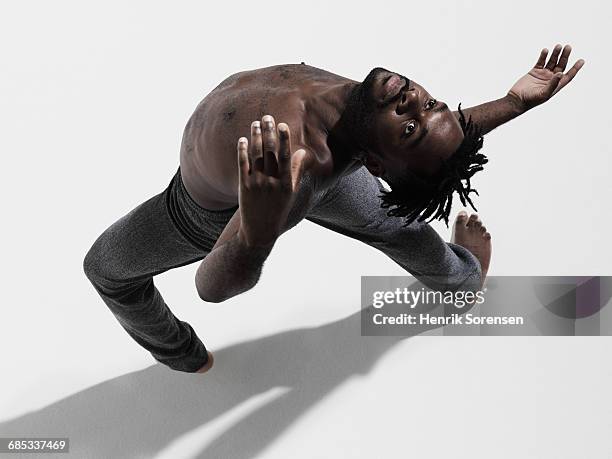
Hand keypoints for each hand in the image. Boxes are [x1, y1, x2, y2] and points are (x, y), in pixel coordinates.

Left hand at [236, 115, 306, 247]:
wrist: (260, 230)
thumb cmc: (279, 210)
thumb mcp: (292, 193)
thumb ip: (297, 172)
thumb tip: (302, 152)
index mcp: (286, 183)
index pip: (286, 156)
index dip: (283, 139)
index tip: (282, 124)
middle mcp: (272, 182)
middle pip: (270, 151)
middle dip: (268, 132)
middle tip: (267, 117)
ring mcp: (257, 184)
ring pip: (256, 155)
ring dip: (255, 136)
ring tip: (255, 123)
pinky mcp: (243, 186)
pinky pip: (242, 164)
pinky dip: (243, 150)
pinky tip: (243, 139)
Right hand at [507, 44, 584, 111]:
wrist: (516, 99)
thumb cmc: (531, 100)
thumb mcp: (544, 94)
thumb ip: (553, 84)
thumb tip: (561, 73)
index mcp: (556, 85)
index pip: (568, 75)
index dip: (575, 68)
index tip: (581, 60)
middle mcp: (551, 79)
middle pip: (561, 65)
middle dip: (565, 56)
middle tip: (568, 47)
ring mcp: (543, 74)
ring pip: (552, 61)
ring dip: (555, 54)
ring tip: (558, 46)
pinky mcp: (534, 71)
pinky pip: (541, 61)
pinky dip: (543, 56)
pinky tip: (546, 50)